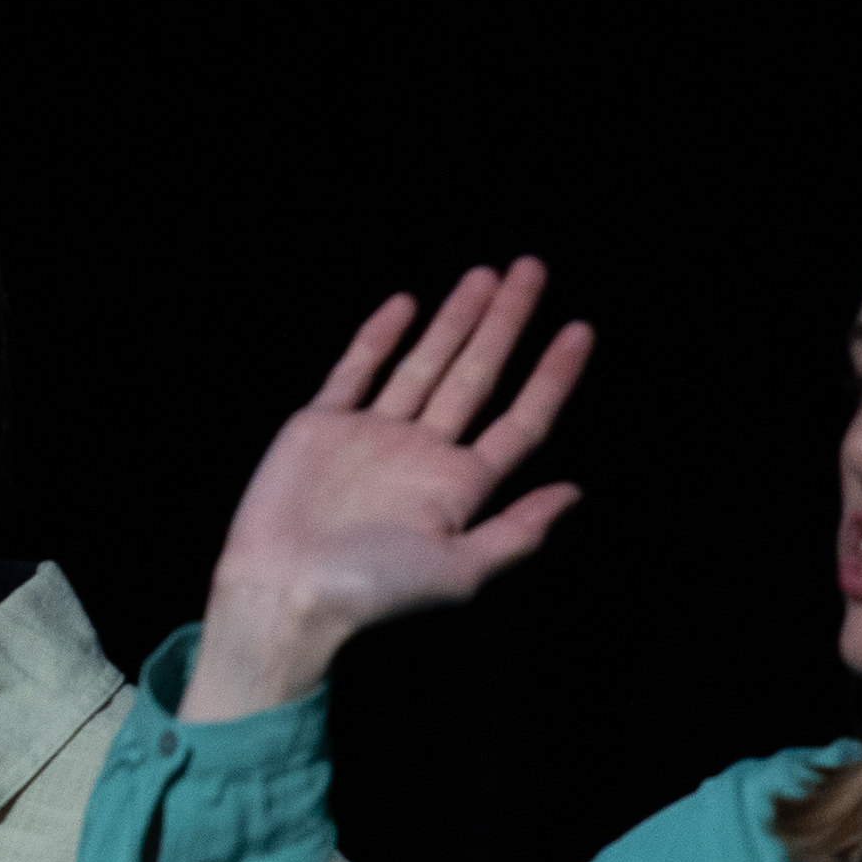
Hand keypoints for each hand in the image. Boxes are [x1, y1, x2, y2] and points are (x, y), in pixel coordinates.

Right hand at [184, 259, 590, 719]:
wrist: (283, 591)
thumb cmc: (371, 592)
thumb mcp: (461, 571)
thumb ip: (517, 531)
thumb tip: (574, 492)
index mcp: (459, 487)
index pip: (521, 420)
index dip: (553, 376)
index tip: (579, 330)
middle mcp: (421, 453)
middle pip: (477, 376)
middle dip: (505, 322)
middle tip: (532, 270)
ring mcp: (372, 435)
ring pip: (424, 364)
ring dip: (454, 320)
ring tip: (484, 275)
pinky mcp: (321, 425)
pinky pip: (356, 371)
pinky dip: (378, 337)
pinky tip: (407, 304)